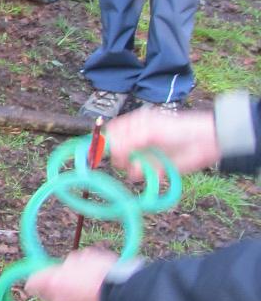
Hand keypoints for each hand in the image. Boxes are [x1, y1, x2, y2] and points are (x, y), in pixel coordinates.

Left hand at [24, 247, 118, 300]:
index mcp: (53, 281)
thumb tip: (66, 267)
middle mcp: (57, 300)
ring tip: (90, 294)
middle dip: (59, 290)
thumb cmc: (104, 272)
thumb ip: (69, 264)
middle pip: (50, 296)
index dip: (39, 280)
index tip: (45, 277)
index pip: (32, 284)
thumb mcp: (85, 257)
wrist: (125, 296)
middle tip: (75, 282)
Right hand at [105, 106, 220, 177]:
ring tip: (144, 164)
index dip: (104, 142)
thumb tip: (110, 149)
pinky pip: (139, 175)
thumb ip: (129, 140)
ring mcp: (144, 154)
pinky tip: (152, 170)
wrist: (203, 143)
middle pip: (115, 151)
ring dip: (132, 166)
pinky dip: (144, 174)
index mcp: (134, 125)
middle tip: (127, 157)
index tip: (98, 152)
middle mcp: (136, 140)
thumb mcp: (151, 131)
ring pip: (126, 165)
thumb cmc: (177, 129)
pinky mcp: (153, 169)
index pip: (111, 133)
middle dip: (119, 156)